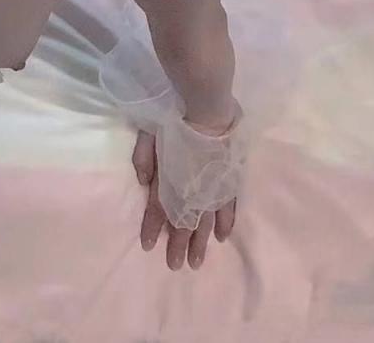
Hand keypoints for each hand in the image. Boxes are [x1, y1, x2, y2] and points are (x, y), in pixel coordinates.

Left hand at [131, 128, 236, 269]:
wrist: (208, 109)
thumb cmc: (174, 117)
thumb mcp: (148, 134)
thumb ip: (143, 159)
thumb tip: (143, 183)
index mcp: (167, 180)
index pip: (157, 210)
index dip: (152, 228)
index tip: (148, 246)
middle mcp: (190, 190)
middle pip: (182, 223)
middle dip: (177, 245)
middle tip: (175, 266)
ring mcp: (212, 187)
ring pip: (206, 222)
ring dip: (200, 243)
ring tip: (196, 262)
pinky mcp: (230, 180)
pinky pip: (229, 208)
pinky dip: (225, 223)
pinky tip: (221, 237)